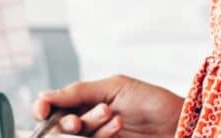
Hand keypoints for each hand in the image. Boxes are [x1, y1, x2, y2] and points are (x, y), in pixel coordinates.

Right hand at [33, 76, 183, 137]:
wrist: (179, 124)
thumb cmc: (151, 101)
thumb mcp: (114, 86)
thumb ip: (79, 91)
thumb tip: (46, 95)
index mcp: (86, 101)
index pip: (53, 106)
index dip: (42, 108)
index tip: (42, 109)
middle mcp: (88, 121)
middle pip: (58, 126)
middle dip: (65, 122)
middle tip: (78, 121)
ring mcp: (98, 137)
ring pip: (76, 136)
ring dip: (90, 125)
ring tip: (113, 116)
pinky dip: (102, 135)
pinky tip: (117, 125)